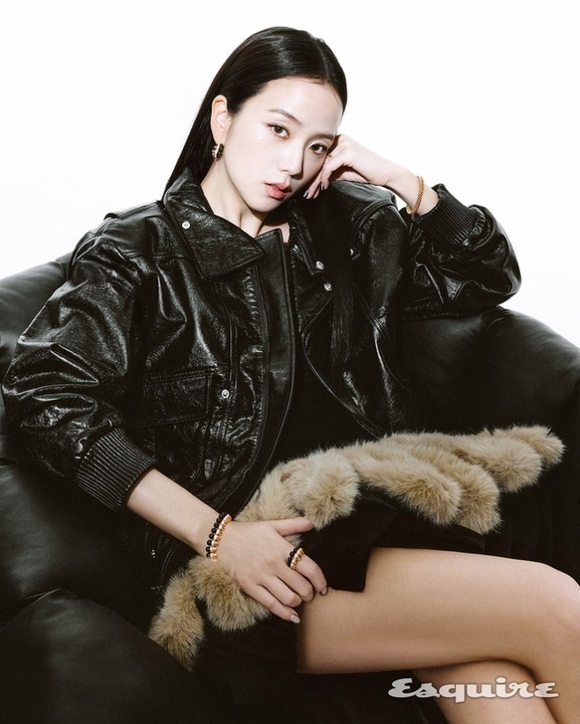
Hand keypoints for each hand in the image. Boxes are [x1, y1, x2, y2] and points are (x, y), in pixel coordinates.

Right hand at [216, 517, 327, 622]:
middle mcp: (273, 564)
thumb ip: (293, 525)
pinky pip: (271, 605)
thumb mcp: (271, 525)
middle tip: (310, 594)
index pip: (309, 568)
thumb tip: (312, 523)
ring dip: (298, 603)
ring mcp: (261, 577)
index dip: (321, 581)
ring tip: (299, 599)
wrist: (220, 540)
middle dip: (310, 594)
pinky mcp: (250, 587)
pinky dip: (285, 614)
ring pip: (289, 598)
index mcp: (281, 548)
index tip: (323, 587)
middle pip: (302, 587)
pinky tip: (292, 616)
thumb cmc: (249, 532)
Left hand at [303, 134, 437, 214]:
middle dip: (311, 179)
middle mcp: (340, 138)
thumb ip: (329, 170)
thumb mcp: (343, 171)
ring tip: (311, 194)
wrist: (385, 174)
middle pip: (318, 160)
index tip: (307, 189)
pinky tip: (324, 187)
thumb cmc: (365, 173)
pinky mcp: (348, 152)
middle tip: (306, 194)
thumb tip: (313, 179)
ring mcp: (344, 143)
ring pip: (322, 164)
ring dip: (315, 182)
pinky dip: (324, 178)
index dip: (312, 173)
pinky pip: (329, 166)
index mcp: (338, 140)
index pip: (319, 157)